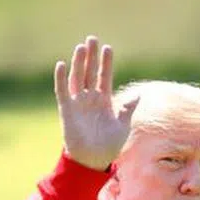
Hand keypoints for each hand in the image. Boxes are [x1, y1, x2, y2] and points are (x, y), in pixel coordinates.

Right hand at [53, 36, 138, 170]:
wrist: (94, 160)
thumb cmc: (110, 145)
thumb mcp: (123, 126)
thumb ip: (128, 109)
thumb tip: (139, 95)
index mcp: (104, 100)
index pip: (104, 76)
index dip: (106, 63)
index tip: (108, 48)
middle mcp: (90, 98)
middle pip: (90, 72)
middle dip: (92, 56)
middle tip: (92, 39)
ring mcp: (78, 103)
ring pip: (77, 78)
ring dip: (78, 63)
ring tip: (81, 47)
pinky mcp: (67, 109)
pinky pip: (62, 91)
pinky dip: (61, 78)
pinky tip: (61, 64)